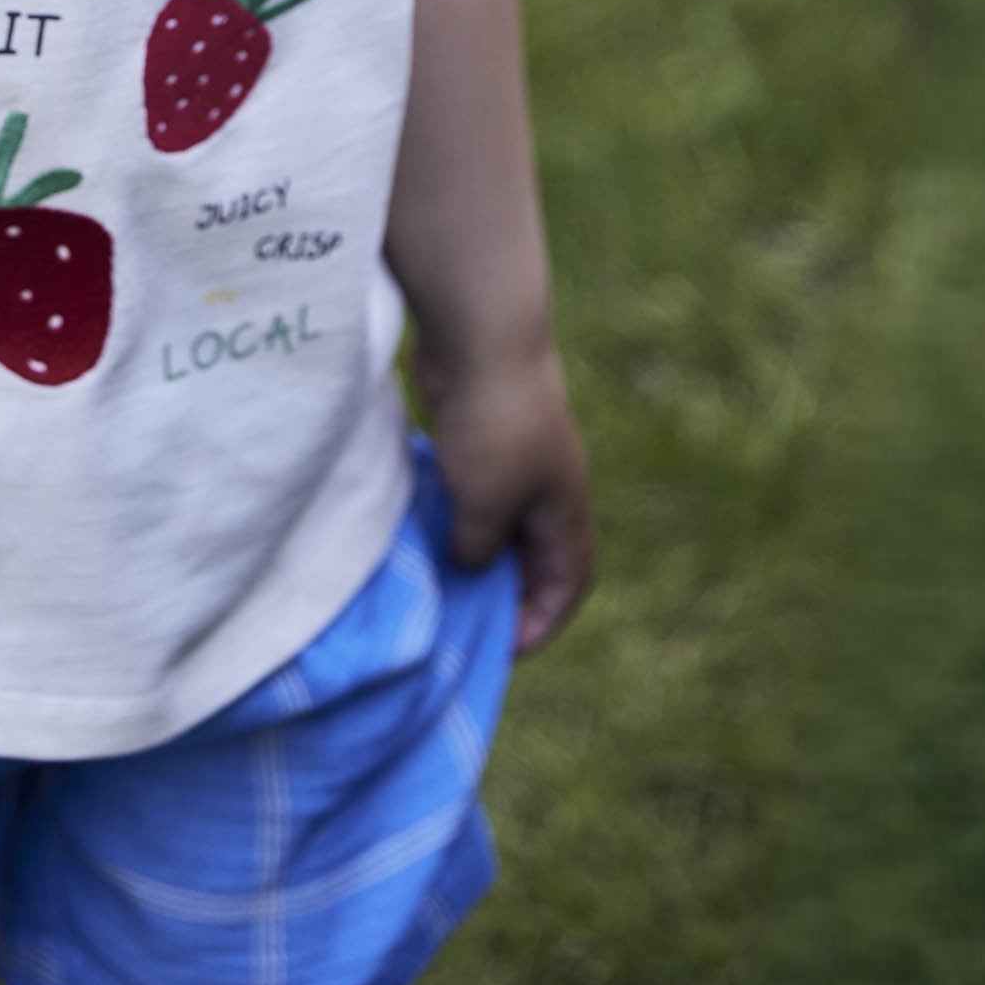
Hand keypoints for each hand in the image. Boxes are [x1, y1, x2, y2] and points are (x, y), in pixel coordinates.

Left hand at [415, 338, 595, 658]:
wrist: (479, 336)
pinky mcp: (480, 433)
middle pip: (533, 554)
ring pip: (497, 519)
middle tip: (461, 618)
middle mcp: (547, 487)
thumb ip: (480, 550)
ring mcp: (514, 457)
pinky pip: (470, 487)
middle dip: (504, 590)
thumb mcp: (488, 505)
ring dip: (471, 547)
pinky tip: (418, 522)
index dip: (542, 620)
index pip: (567, 582)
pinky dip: (450, 509)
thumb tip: (470, 565)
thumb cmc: (494, 426)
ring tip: (433, 576)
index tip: (503, 648)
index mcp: (564, 509)